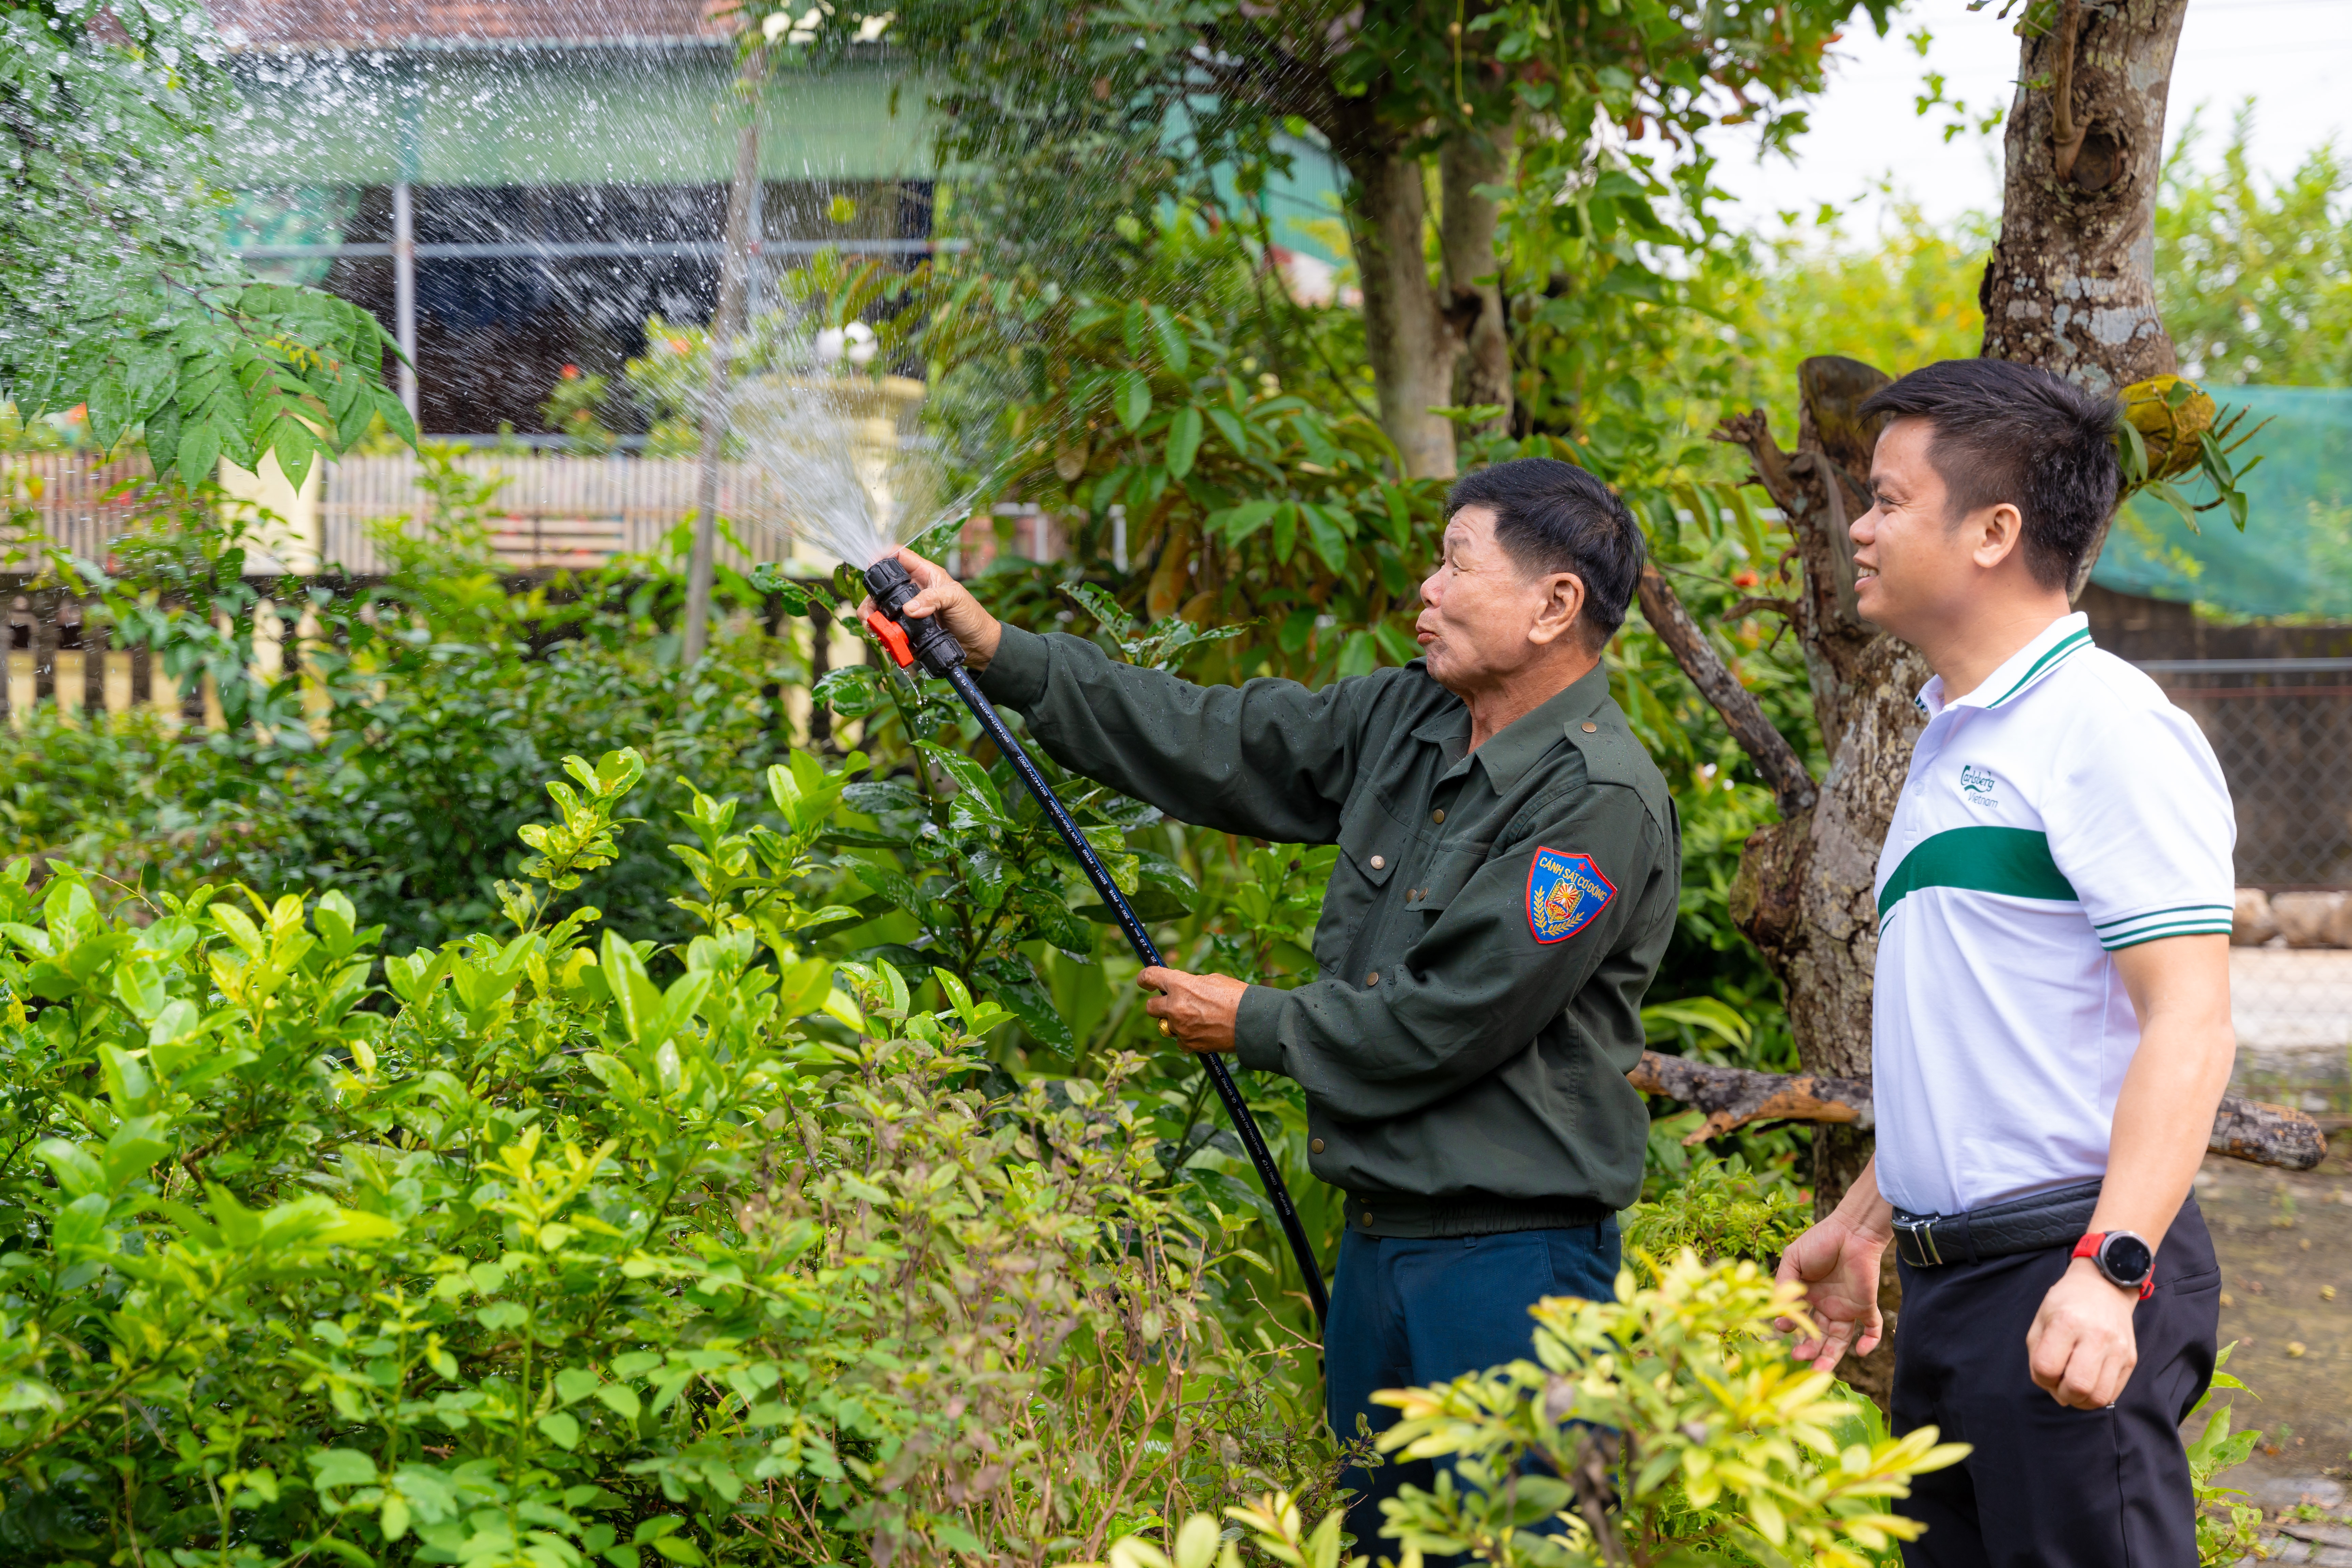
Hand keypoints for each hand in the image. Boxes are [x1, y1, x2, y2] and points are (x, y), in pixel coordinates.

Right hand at [858, 546, 1002, 670]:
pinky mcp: (908, 629)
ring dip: (873, 620)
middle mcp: (913, 591)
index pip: (899, 556)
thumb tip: (908, 609)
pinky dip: (884, 635)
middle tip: (869, 614)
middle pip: (882, 587)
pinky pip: (890, 630)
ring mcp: (909, 611)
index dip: (883, 556)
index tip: (871, 566)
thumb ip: (932, 599)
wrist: (978, 645)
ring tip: (875, 630)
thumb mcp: (955, 599)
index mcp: (925, 575)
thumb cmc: (972, 616)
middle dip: (871, 599)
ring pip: (881, 610)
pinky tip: (886, 640)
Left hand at [1139, 967, 1244, 1054]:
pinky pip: (1179, 1041)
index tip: (1144, 981)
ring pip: (1166, 1026)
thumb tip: (1182, 988)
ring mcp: (1181, 1027)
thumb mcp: (1212, 980)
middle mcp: (1175, 1006)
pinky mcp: (1189, 1044)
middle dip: (1159, 1005)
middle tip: (1170, 1003)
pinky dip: (1187, 1038)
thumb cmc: (1236, 996)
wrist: (1251, 1021)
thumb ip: (1191, 984)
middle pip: (1150, 1007)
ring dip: (1175, 1022)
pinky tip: (1201, 1032)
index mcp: (1180, 984)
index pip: (1150, 977)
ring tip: (1194, 1019)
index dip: (1144, 978)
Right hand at [1773, 1216, 1886, 1370]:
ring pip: (1840, 1340)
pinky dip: (1869, 1342)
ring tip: (1821, 1370)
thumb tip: (1777, 1312)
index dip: (1791, 1327)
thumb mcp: (1794, 1260)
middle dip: (1808, 1350)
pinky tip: (1861, 1352)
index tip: (1784, 1327)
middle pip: (1817, 1336)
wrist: (1851, 1230)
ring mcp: (1846, 1307)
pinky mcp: (1865, 1305)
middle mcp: (1826, 1305)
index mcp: (1807, 1295)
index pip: (1798, 1320)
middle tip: (1800, 1359)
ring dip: (1831, 1355)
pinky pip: (1871, 1329)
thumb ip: (1784, 1283)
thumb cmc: (1820, 1241)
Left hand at [2027, 1258, 2139, 1408]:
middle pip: (2077, 1386)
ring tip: (2074, 1386)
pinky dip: (2097, 1397)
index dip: (2041, 1377)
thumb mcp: (2041, 1320)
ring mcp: (2118, 1349)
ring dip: (2081, 1400)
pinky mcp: (2131, 1359)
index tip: (2044, 1370)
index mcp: (2067, 1322)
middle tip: (2060, 1383)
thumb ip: (2037, 1357)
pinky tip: (2089, 1384)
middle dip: (2062, 1393)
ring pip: (2098, 1396)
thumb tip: (2054, 1393)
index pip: (2047, 1367)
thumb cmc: (2066, 1304)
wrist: (2104, 1286)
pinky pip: (2113, 1393)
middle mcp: (2096, 1336)